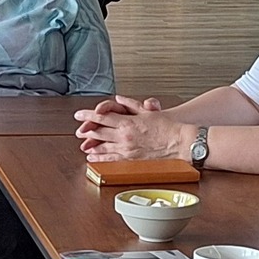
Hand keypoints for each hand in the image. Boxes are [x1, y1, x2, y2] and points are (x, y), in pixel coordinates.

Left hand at [76, 96, 191, 160]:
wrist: (179, 142)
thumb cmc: (168, 127)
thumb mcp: (148, 111)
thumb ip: (131, 105)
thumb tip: (119, 99)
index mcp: (128, 122)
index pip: (102, 117)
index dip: (88, 115)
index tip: (78, 115)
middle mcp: (125, 136)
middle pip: (99, 132)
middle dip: (86, 130)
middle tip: (78, 130)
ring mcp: (127, 149)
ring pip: (102, 147)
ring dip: (91, 145)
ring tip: (83, 144)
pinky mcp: (131, 160)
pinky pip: (111, 159)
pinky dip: (100, 158)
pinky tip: (93, 158)